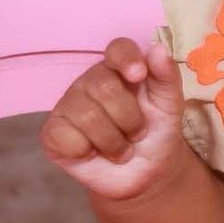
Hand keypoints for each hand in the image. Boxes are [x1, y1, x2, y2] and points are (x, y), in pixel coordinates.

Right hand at [40, 38, 187, 201]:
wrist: (147, 173)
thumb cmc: (155, 133)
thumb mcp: (170, 105)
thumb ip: (166, 76)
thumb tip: (157, 49)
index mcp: (118, 70)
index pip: (117, 49)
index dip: (126, 58)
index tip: (139, 75)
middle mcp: (90, 83)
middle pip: (103, 86)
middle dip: (130, 118)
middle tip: (137, 134)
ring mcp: (68, 106)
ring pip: (87, 115)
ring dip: (114, 142)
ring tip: (122, 150)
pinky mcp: (53, 132)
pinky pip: (63, 135)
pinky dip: (85, 150)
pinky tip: (92, 153)